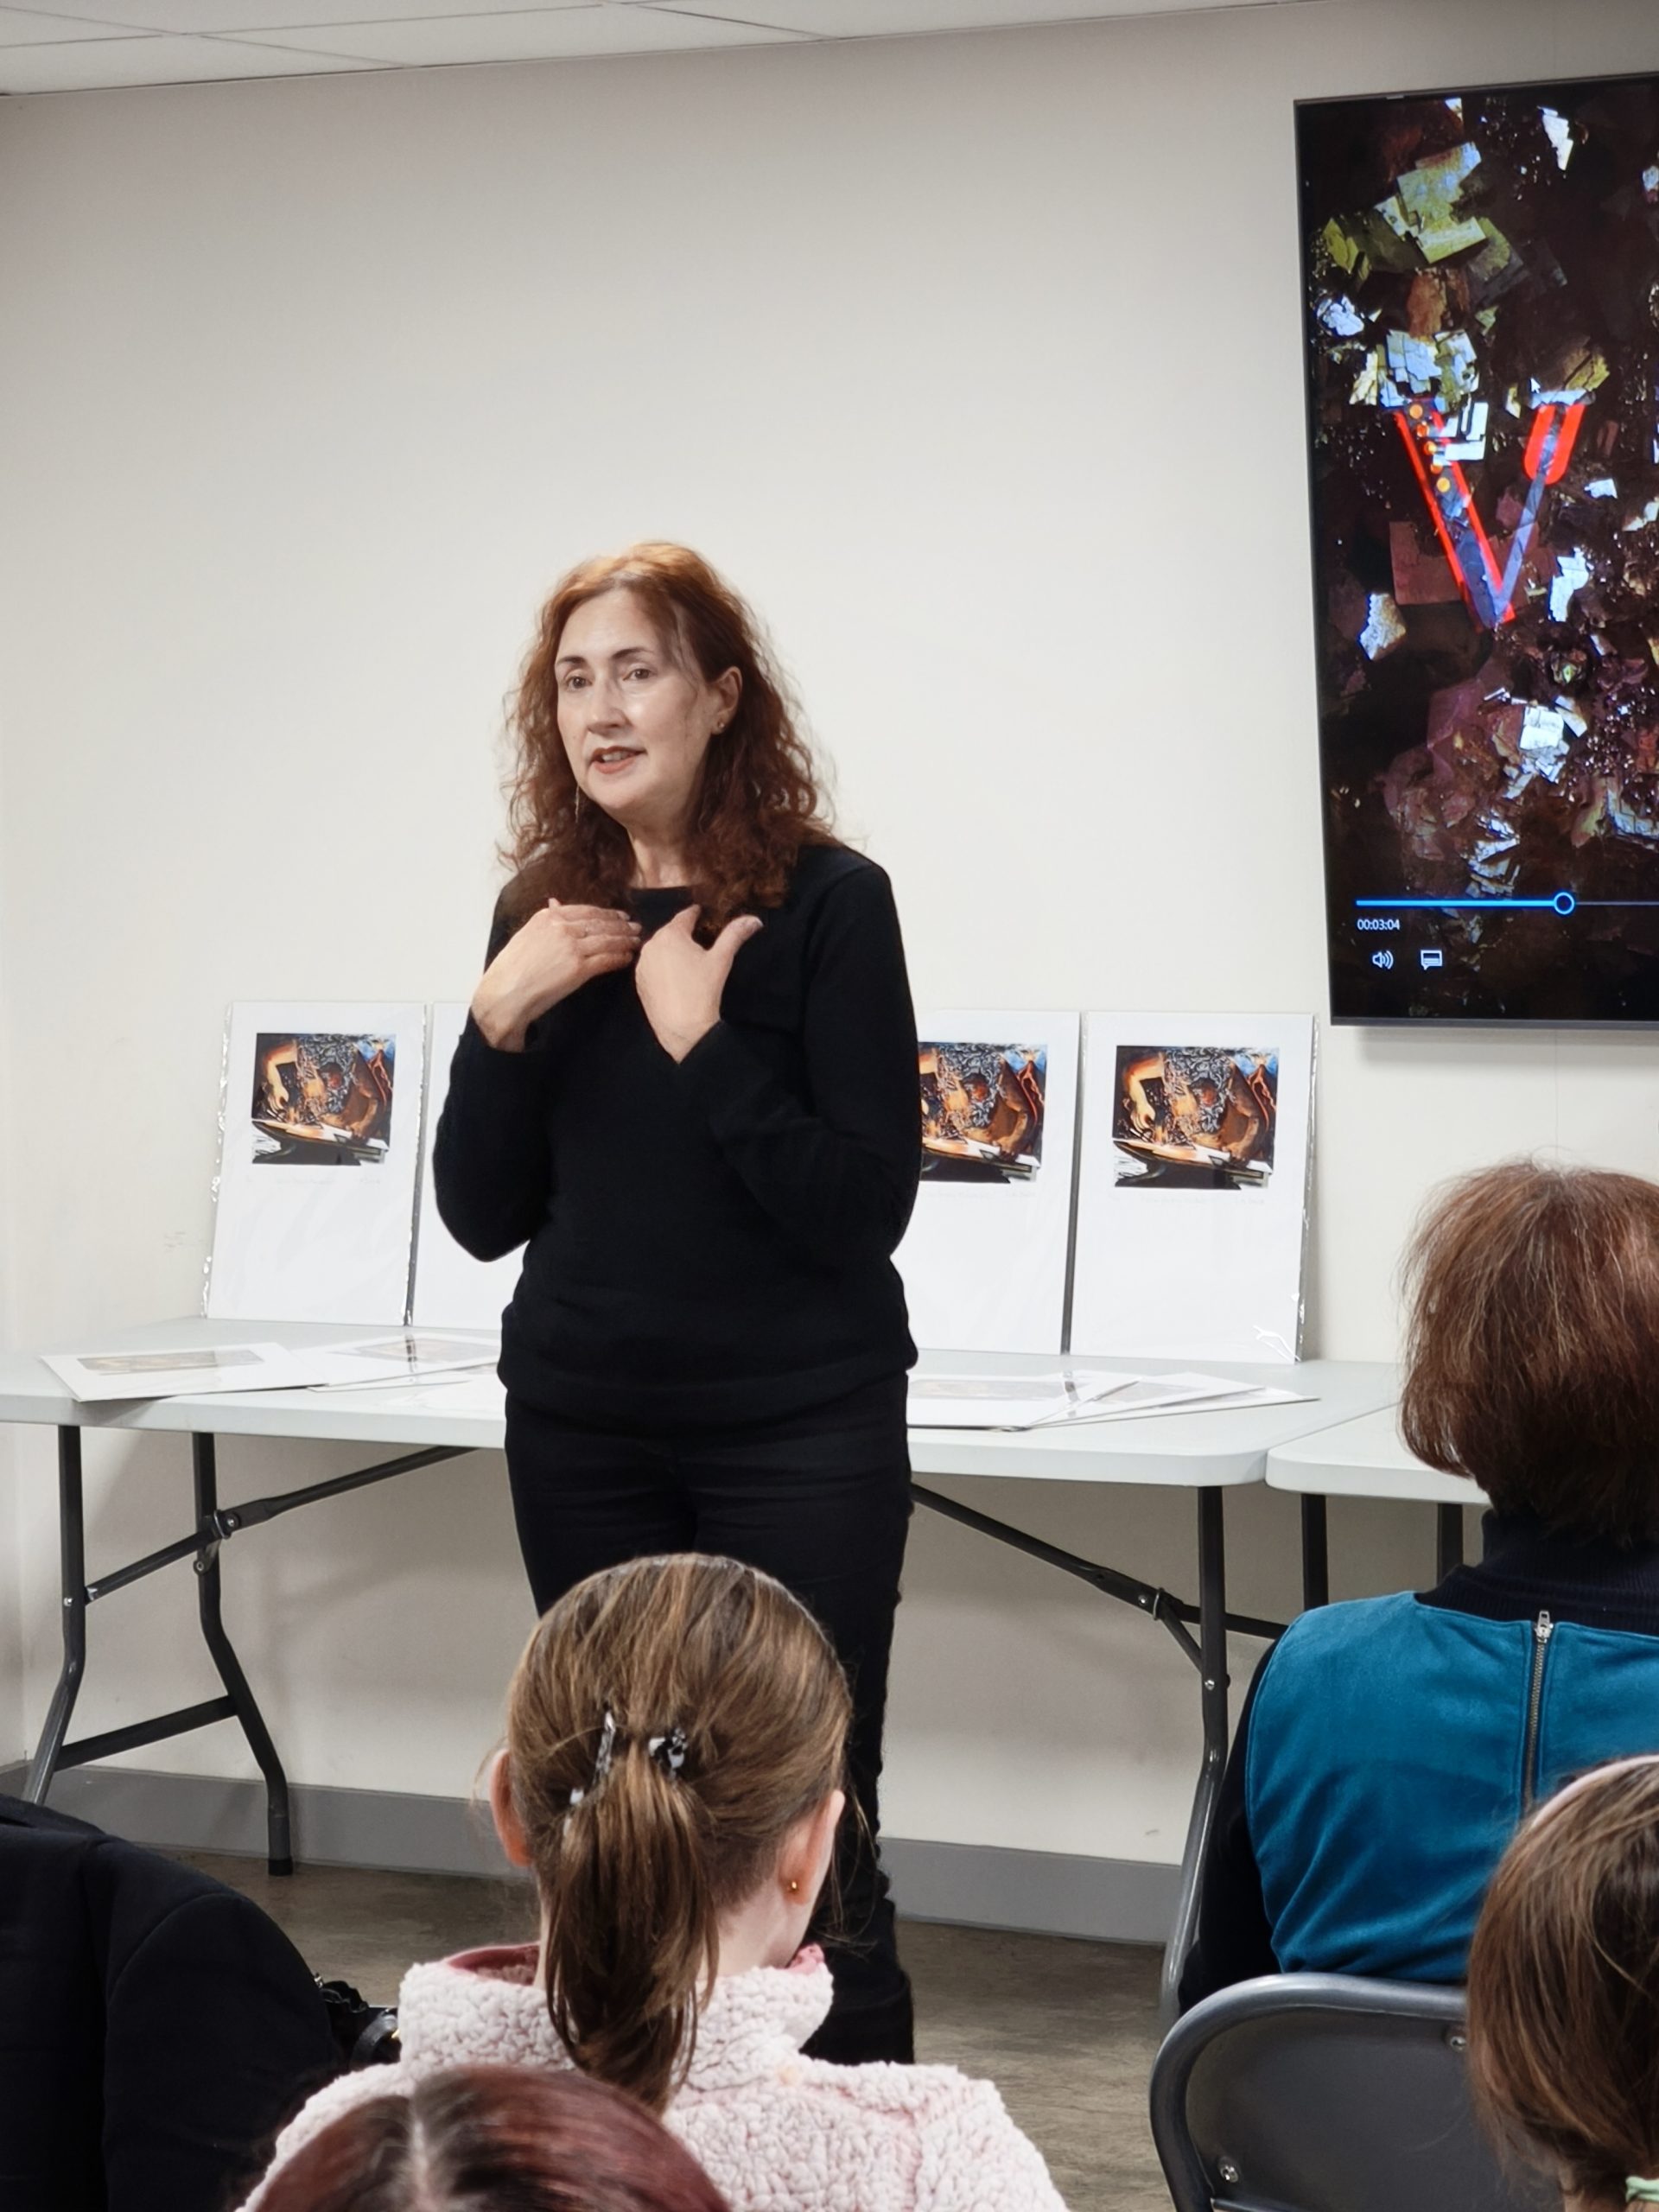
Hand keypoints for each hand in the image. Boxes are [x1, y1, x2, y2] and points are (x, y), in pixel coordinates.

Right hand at [471, 901, 640, 1050]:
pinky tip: (628, 958)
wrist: (505, 993)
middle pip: (601, 923)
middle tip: (636, 927)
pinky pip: (607, 959)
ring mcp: (572, 947)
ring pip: (608, 940)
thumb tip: (555, 902)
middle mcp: (562, 927)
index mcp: (547, 917)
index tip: (619, 916)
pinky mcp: (579, 968)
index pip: (587, 911)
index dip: (607, 913)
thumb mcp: (526, 934)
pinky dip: (620, 958)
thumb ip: (545, 919)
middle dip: (622, 926)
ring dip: (626, 941)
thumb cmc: (511, 969)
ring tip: (638, 942)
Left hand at [634, 906, 762, 1061]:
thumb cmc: (703, 990)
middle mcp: (651, 945)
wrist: (683, 1028)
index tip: (701, 913)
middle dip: (683, 934)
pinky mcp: (639, 982)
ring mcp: (642, 964)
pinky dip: (662, 966)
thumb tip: (755, 919)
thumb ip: (735, 935)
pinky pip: (651, 966)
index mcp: (671, 934)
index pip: (684, 916)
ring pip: (659, 949)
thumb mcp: (721, 959)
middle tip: (698, 939)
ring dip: (671, 950)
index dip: (695, 913)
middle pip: (670, 932)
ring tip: (687, 960)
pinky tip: (675, 977)